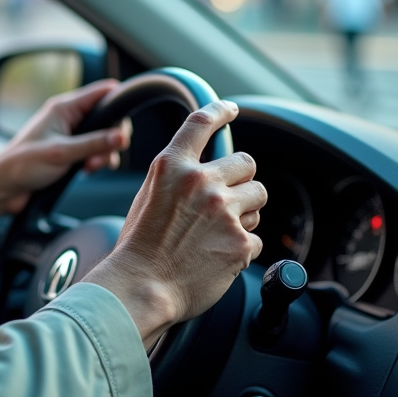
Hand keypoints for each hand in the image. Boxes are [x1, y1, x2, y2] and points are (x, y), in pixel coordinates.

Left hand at [0, 79, 130, 224]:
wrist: (3, 188)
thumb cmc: (21, 165)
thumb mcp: (61, 153)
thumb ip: (93, 144)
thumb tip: (121, 136)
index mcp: (63, 108)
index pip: (102, 92)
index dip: (119, 102)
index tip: (127, 122)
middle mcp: (68, 118)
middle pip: (107, 118)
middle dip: (111, 138)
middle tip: (101, 156)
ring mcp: (69, 136)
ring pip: (103, 138)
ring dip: (104, 154)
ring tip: (90, 167)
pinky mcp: (70, 153)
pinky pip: (94, 152)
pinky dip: (96, 162)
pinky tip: (87, 171)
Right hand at [84, 100, 264, 348]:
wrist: (142, 286)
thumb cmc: (139, 248)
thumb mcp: (148, 197)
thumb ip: (177, 178)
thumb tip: (203, 171)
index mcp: (172, 167)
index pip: (201, 123)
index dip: (220, 112)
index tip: (230, 110)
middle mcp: (201, 182)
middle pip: (246, 163)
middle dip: (241, 181)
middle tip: (226, 201)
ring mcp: (223, 211)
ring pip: (258, 198)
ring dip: (246, 212)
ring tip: (218, 232)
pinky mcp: (240, 241)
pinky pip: (255, 236)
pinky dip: (241, 247)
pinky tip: (216, 256)